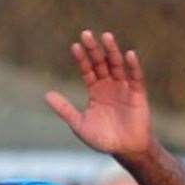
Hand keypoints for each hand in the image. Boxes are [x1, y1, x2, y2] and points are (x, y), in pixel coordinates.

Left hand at [44, 30, 153, 160]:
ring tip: (106, 37)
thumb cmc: (103, 139)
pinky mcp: (138, 94)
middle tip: (86, 34)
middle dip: (94, 49)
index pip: (87, 70)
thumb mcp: (80, 125)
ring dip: (112, 51)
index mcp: (95, 90)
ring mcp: (124, 88)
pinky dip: (133, 66)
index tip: (75, 46)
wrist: (126, 150)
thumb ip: (65, 110)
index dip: (82, 58)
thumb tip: (46, 95)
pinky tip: (129, 54)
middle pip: (101, 63)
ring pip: (117, 65)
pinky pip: (136, 77)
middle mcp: (109, 85)